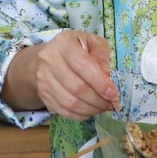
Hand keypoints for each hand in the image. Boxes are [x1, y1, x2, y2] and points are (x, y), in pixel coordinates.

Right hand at [4, 30, 119, 119]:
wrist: (48, 58)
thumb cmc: (75, 48)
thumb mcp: (92, 43)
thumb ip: (102, 56)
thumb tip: (107, 78)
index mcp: (64, 44)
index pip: (82, 65)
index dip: (99, 83)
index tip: (113, 94)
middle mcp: (49, 61)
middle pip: (77, 87)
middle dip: (98, 100)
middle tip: (112, 104)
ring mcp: (43, 80)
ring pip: (70, 103)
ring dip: (91, 109)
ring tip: (103, 108)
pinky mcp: (43, 95)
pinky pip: (64, 111)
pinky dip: (81, 114)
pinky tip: (90, 110)